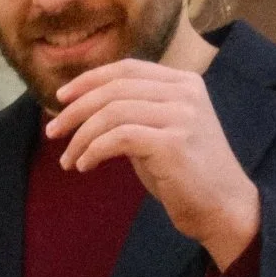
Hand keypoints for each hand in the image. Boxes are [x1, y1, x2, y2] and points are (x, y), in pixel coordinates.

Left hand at [42, 57, 259, 266]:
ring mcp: (181, 116)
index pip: (127, 68)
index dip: (89, 79)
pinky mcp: (172, 143)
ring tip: (69, 160)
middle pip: (114, 89)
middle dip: (76, 110)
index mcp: (184, 83)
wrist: (222, 207)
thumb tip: (86, 107)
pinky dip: (93, 151)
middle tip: (53, 132)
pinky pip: (118, 138)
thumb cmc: (186, 174)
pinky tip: (85, 166)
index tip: (61, 98)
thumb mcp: (160, 131)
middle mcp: (185, 92)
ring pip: (112, 113)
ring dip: (81, 137)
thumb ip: (134, 113)